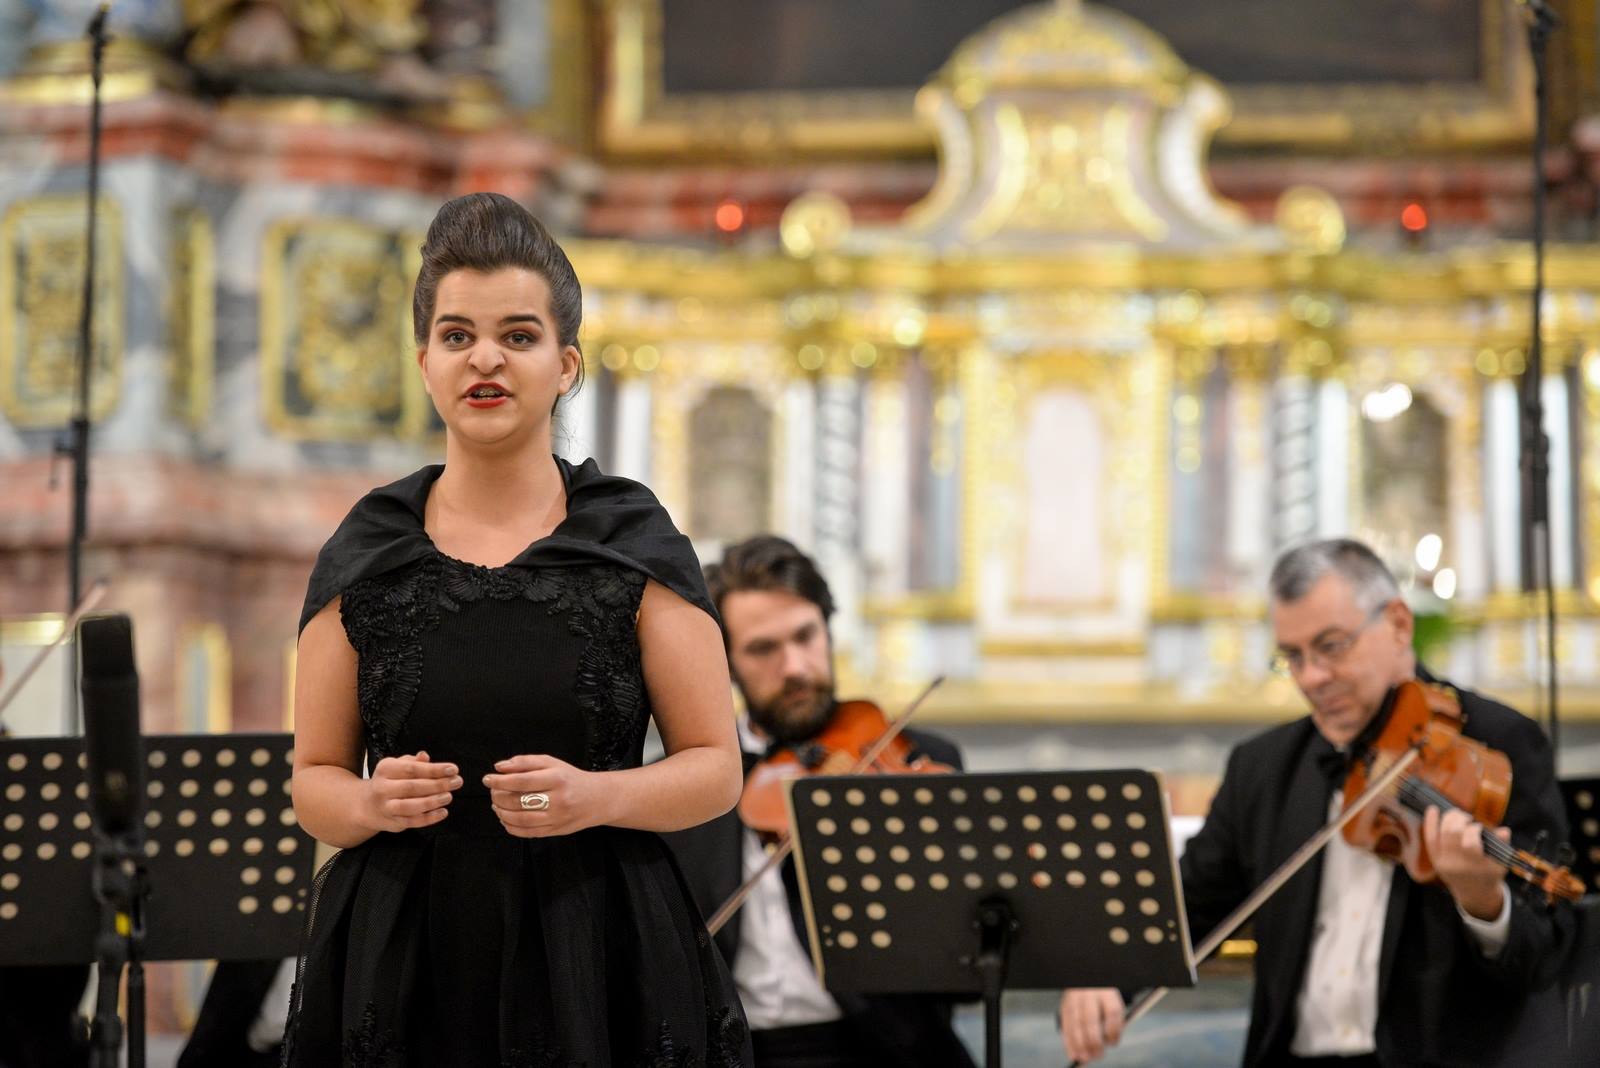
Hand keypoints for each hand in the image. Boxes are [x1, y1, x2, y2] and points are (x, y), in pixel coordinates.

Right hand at [361, 751, 460, 832]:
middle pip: (412, 787)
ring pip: (411, 806)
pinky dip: (429, 818)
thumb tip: (425, 756)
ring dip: (433, 801)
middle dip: (438, 784)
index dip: (434, 769)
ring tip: (448, 796)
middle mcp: (382, 788)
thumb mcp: (397, 766)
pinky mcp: (392, 822)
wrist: (366, 805)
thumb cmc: (389, 782)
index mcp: (385, 769)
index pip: (412, 769)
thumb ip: (413, 762)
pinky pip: (412, 821)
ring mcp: (386, 807)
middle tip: (457, 782)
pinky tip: (443, 812)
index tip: (453, 769)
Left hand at [483, 754, 613, 837]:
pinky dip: (511, 828)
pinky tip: (505, 819)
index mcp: (557, 778)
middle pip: (519, 801)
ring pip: (521, 820)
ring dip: (502, 813)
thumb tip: (499, 767)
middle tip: (493, 792)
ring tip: (496, 806)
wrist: (598, 799)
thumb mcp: (552, 763)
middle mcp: (558, 799)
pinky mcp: (556, 831)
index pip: (521, 781)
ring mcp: (557, 818)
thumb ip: (525, 762)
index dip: (500, 781)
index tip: (488, 779)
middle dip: (499, 797)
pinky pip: (528, 833)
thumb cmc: (571, 778)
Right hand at [1059, 988, 1124, 1062]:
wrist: (1086, 982)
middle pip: (1090, 1019)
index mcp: (1107, 991)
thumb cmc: (1103, 999)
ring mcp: (1075, 998)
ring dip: (1079, 1045)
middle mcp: (1089, 992)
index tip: (1113, 1044)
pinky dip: (1068, 1042)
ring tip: (1085, 1058)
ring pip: (1075, 1023)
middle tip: (1098, 1055)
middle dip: (1093, 1041)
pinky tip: (1073, 1053)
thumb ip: (1113, 1021)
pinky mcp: (1064, 1005)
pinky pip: (1065, 1025)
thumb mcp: (1112, 1003)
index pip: (1112, 1011)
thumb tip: (1108, 1042)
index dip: (1113, 1031)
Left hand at [1423, 805, 1508, 920]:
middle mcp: (1455, 864)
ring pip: (1441, 832)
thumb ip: (1502, 845)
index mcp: (1474, 866)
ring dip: (1449, 818)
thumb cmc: (1490, 874)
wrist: (1473, 893)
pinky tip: (1432, 809)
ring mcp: (1442, 861)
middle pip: (1452, 833)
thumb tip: (1504, 830)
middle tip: (1468, 818)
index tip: (1479, 827)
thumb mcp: (1500, 863)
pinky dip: (1430, 822)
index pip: (1470, 842)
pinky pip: (1429, 837)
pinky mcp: (1434, 858)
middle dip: (1460, 820)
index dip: (1474, 829)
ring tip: (1459, 815)